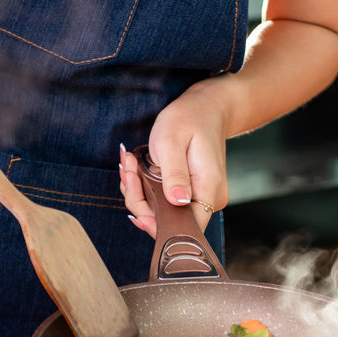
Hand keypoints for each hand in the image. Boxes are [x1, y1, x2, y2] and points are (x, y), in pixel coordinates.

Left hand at [118, 82, 229, 238]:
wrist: (207, 109)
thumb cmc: (190, 119)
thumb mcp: (173, 142)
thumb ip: (174, 174)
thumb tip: (177, 201)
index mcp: (208, 191)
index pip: (185, 227)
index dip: (156, 223)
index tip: (135, 201)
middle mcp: (208, 200)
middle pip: (168, 220)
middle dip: (140, 200)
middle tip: (129, 171)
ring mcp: (199, 198)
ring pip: (161, 211)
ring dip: (139, 191)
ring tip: (132, 164)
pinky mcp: (190, 193)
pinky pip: (163, 201)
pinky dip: (145, 188)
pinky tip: (138, 169)